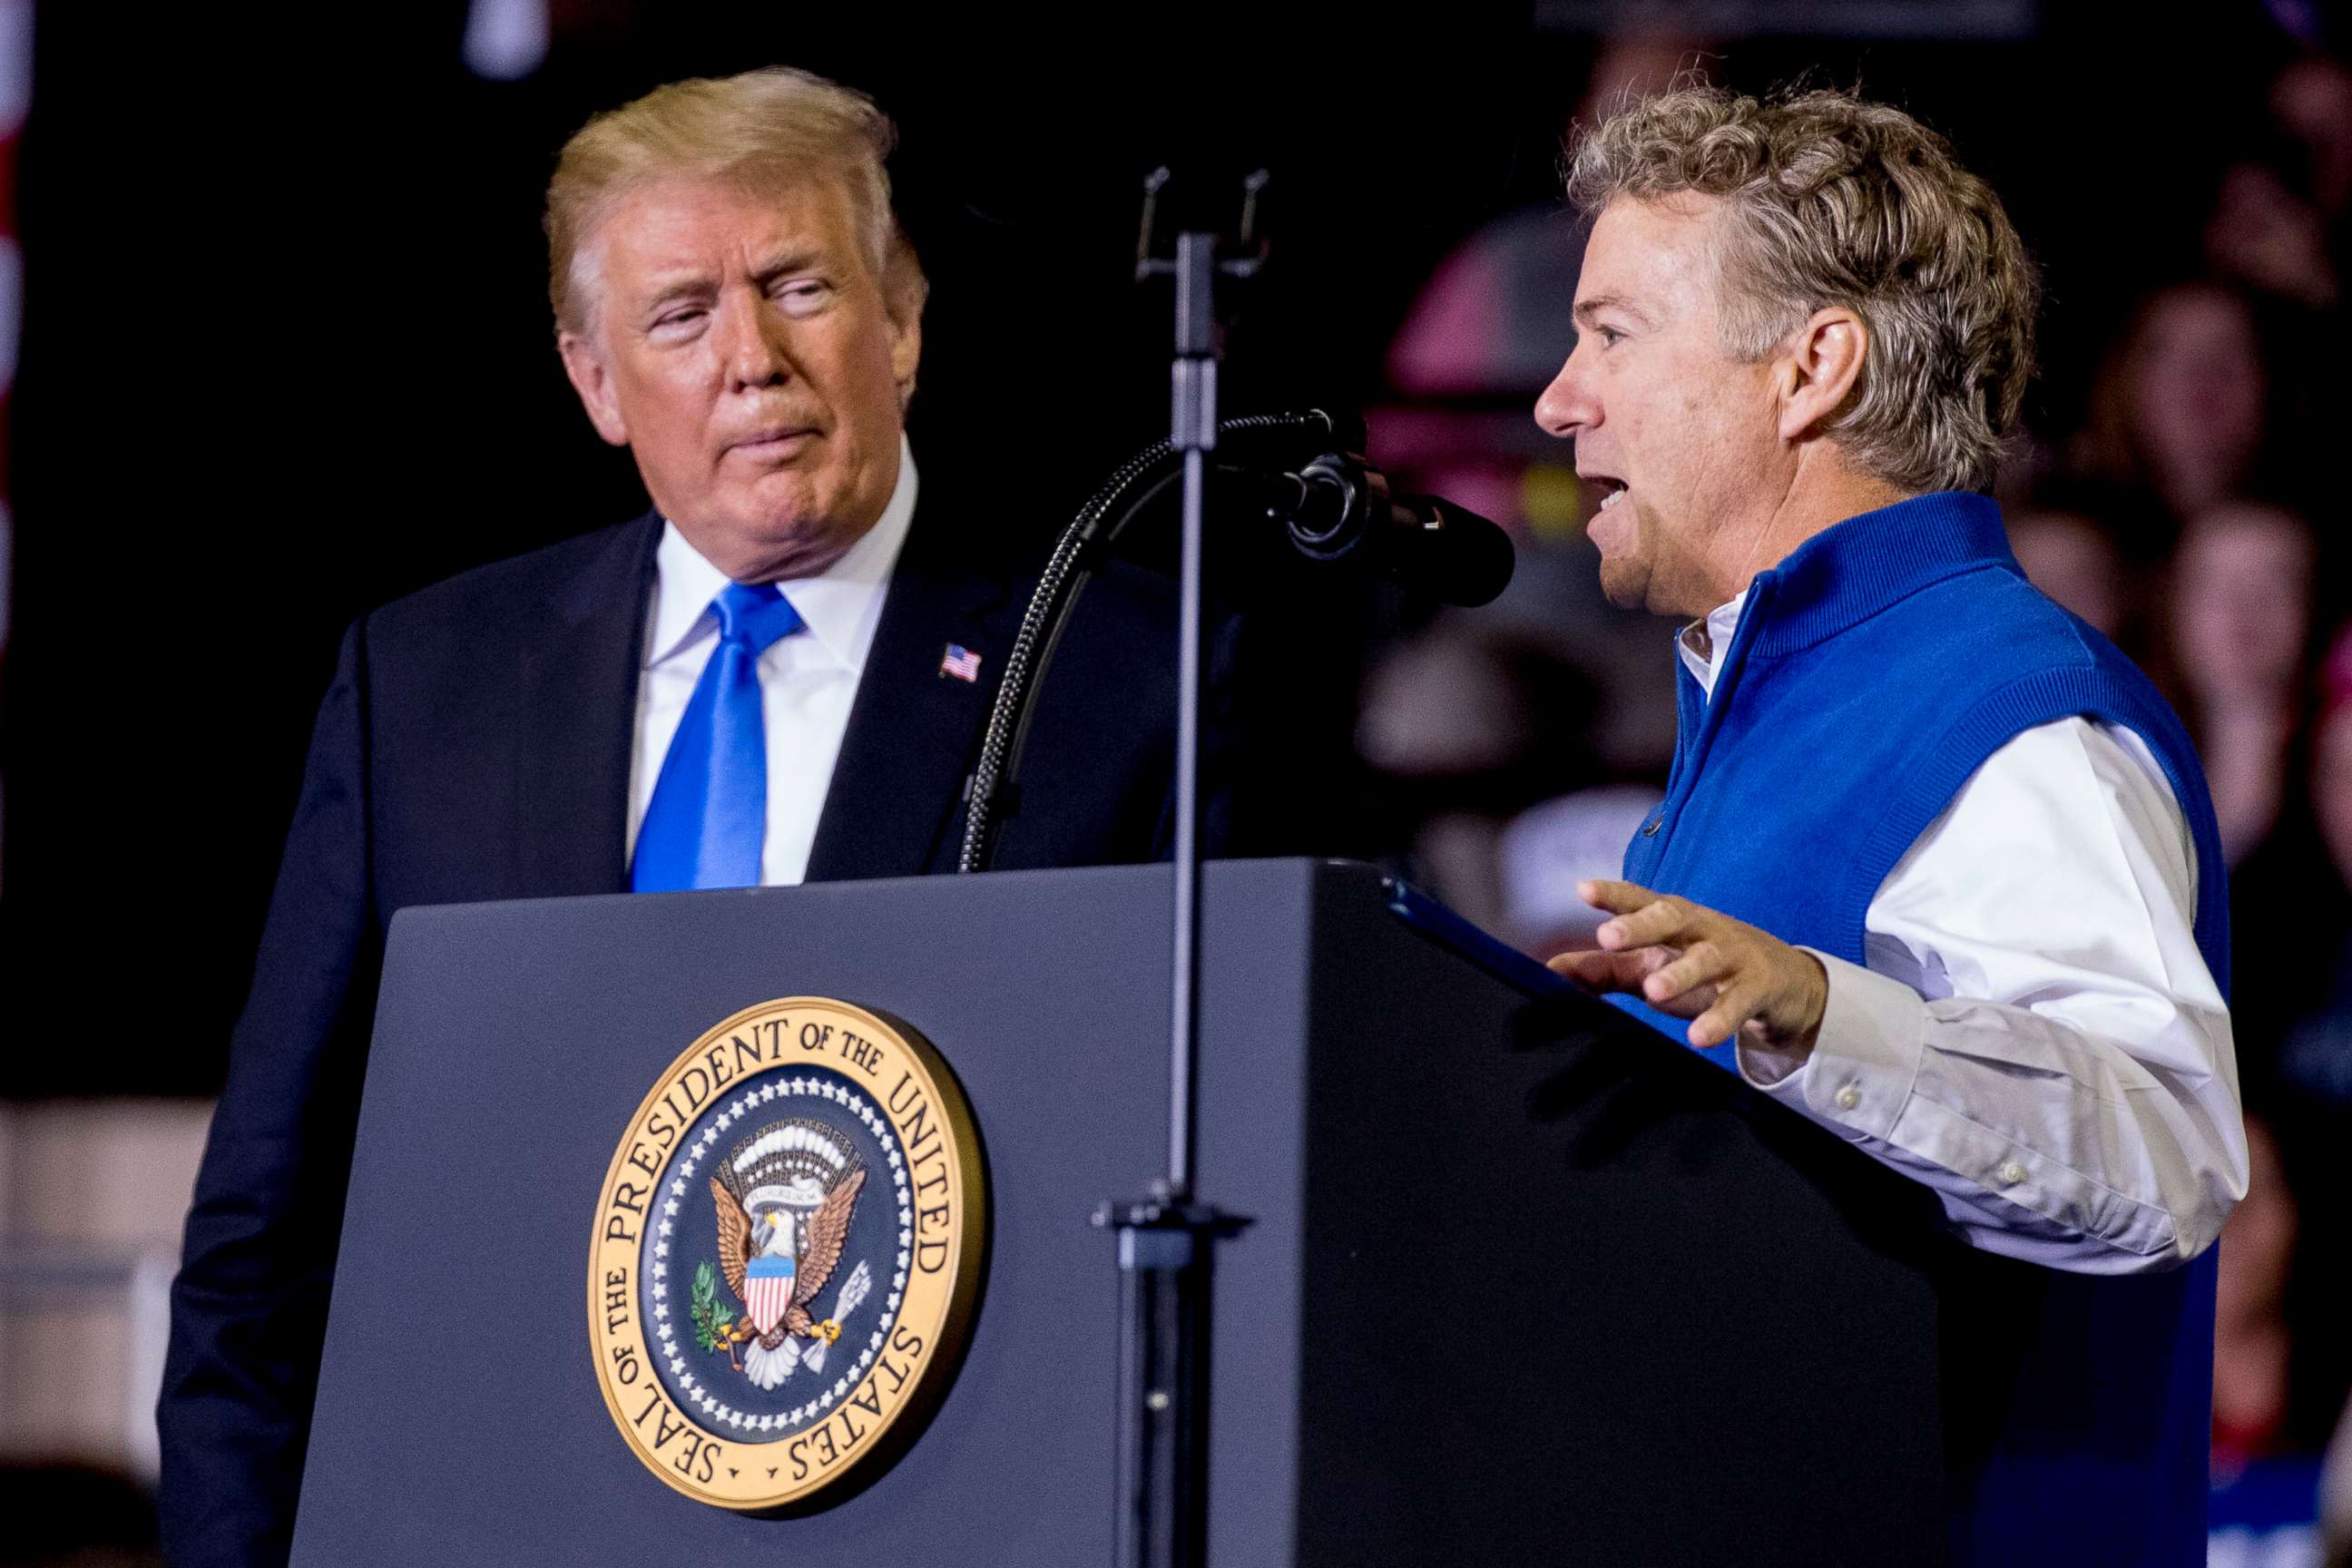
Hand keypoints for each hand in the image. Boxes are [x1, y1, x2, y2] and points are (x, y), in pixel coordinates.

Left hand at [1545, 879, 1828, 1059]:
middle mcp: (1703, 929)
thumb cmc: (1705, 970)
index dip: (1614, 894)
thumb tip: (1547, 972)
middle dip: (1641, 924)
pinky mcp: (1759, 987)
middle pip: (1673, 917)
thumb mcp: (1652, 965)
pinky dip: (1720, 1019)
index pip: (1641, 900)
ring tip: (1655, 991)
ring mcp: (1735, 955)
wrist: (1785, 985)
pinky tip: (1700, 1037)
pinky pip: (1739, 1002)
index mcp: (1675, 920)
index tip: (1582, 889)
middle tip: (1608, 937)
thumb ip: (1603, 969)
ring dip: (1681, 973)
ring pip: (1707, 959)